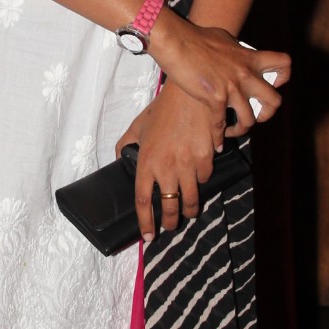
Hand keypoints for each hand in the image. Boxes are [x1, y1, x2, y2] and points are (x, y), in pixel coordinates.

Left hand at [116, 84, 227, 240]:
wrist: (189, 92)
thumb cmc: (163, 108)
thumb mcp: (138, 126)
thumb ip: (126, 145)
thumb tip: (121, 160)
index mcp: (146, 162)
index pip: (143, 201)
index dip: (145, 222)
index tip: (148, 236)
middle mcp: (167, 168)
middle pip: (170, 207)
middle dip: (170, 222)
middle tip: (170, 226)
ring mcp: (188, 164)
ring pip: (192, 198)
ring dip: (190, 209)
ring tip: (188, 211)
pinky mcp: (207, 158)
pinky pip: (206, 178)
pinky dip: (203, 180)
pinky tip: (199, 177)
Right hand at [147, 13, 289, 134]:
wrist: (177, 41)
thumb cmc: (196, 37)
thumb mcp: (224, 40)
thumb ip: (236, 51)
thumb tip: (237, 53)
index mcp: (250, 58)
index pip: (284, 64)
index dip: (283, 78)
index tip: (272, 85)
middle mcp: (246, 74)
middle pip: (274, 101)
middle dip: (267, 113)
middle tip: (256, 115)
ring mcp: (232, 87)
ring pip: (251, 119)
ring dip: (243, 129)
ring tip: (234, 130)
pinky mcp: (215, 97)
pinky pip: (221, 124)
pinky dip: (219, 137)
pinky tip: (216, 141)